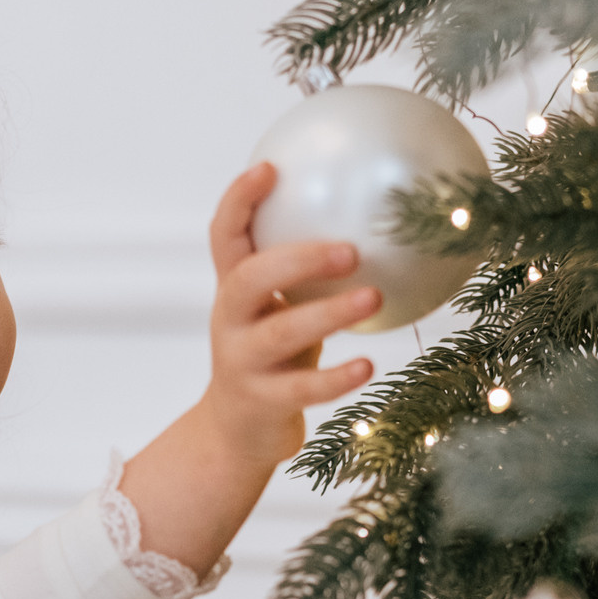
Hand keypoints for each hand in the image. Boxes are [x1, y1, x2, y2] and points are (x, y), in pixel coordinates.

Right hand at [197, 161, 379, 469]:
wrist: (235, 431)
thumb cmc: (272, 356)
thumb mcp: (277, 309)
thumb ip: (303, 273)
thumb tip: (371, 217)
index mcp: (232, 289)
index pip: (223, 235)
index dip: (240, 200)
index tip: (271, 168)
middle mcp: (230, 321)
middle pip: (248, 279)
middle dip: (296, 258)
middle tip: (351, 249)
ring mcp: (242, 362)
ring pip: (280, 333)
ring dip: (329, 314)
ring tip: (374, 298)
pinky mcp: (262, 402)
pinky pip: (303, 388)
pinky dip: (337, 378)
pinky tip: (368, 365)